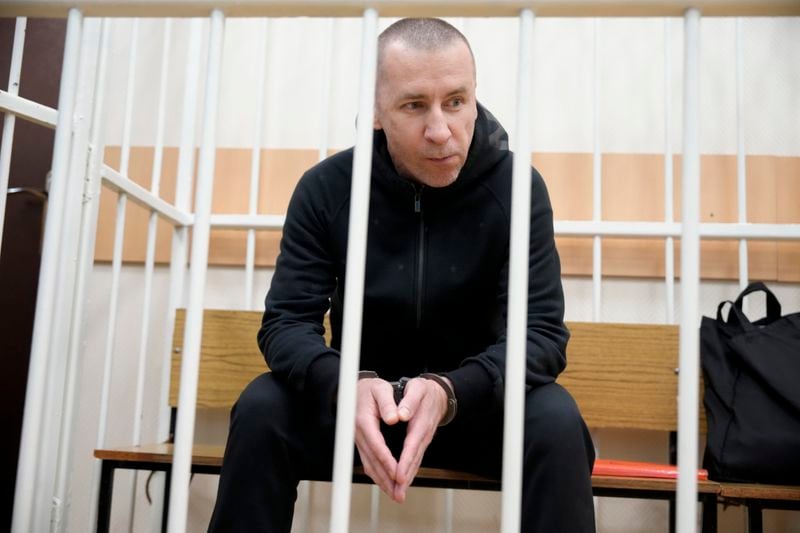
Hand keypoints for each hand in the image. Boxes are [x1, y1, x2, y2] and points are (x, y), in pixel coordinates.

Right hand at [354, 378, 400, 497]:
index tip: (398, 473)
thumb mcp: (381, 389)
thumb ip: (388, 403)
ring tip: (395, 494)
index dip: (387, 461)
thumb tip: (395, 418)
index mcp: (364, 420)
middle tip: (398, 493)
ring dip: (381, 481)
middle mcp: (358, 433)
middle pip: (372, 461)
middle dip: (386, 478)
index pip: (376, 445)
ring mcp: (358, 440)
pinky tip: (385, 483)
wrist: (356, 389)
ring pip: (369, 465)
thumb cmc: (371, 388)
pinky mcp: (361, 443)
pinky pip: (368, 462)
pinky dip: (377, 475)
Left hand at [392, 376, 449, 501]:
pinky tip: (400, 482)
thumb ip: (409, 401)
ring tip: (397, 494)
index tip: (398, 475)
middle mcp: (423, 435)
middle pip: (414, 459)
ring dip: (406, 479)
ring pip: (415, 463)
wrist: (438, 393)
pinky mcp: (420, 443)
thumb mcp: (417, 389)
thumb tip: (400, 415)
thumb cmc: (425, 390)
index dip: (405, 461)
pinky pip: (414, 460)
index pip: (412, 445)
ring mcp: (423, 441)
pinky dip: (408, 472)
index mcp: (421, 422)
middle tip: (397, 494)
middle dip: (405, 477)